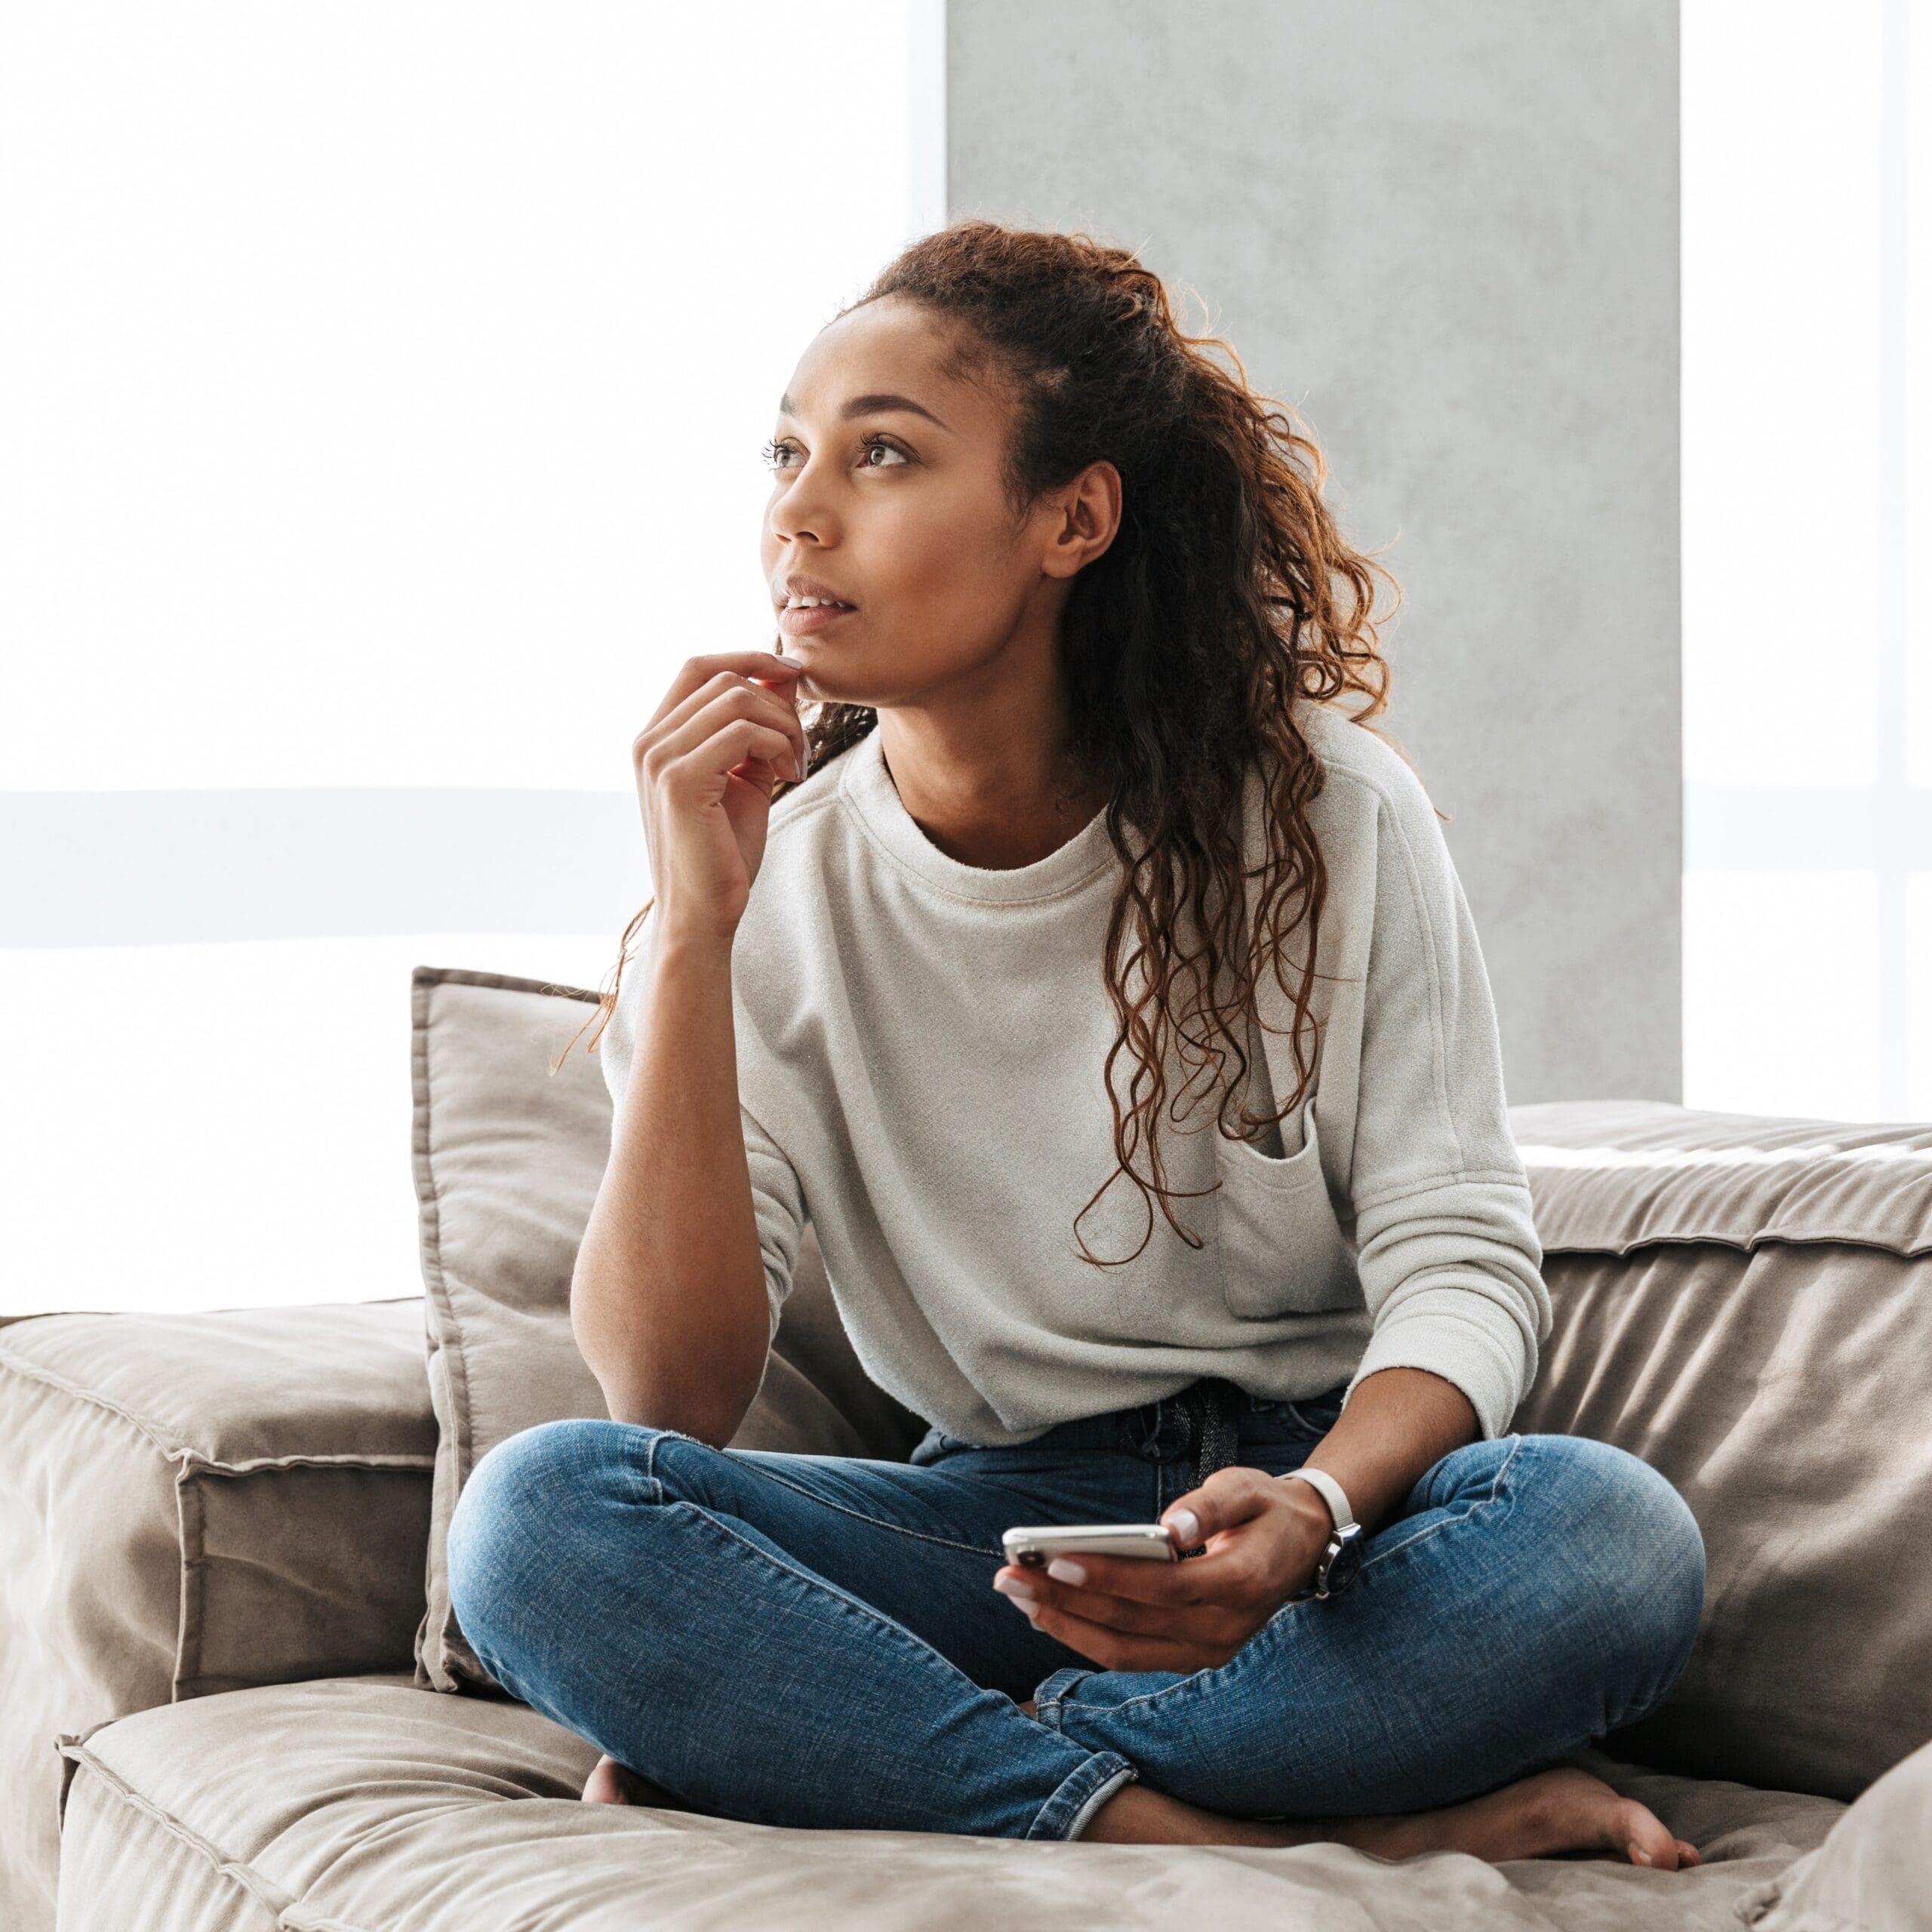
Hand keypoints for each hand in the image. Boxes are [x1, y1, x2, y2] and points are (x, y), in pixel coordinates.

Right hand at [631, 649, 808, 946]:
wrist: (702, 913)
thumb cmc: (723, 852)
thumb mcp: (745, 777)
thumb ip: (755, 729)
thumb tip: (783, 676)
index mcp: (656, 738)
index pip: (699, 667)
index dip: (748, 659)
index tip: (791, 675)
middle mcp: (649, 741)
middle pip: (721, 677)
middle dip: (776, 701)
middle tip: (799, 744)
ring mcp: (659, 758)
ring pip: (737, 699)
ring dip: (783, 725)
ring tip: (796, 763)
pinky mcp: (679, 780)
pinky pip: (742, 732)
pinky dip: (778, 744)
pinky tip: (788, 775)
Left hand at [991, 1467, 1337, 1672]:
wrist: (1301, 1547)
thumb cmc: (1266, 1510)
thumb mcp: (1249, 1487)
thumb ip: (1212, 1504)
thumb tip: (1174, 1526)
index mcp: (1241, 1584)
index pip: (1164, 1587)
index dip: (1109, 1577)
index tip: (1056, 1560)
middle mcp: (1223, 1630)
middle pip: (1132, 1623)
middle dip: (1065, 1601)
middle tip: (1010, 1576)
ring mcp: (1207, 1651)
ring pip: (1123, 1650)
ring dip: (1064, 1625)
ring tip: (1016, 1594)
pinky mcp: (1190, 1656)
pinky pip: (1129, 1654)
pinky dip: (1084, 1636)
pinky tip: (1046, 1611)